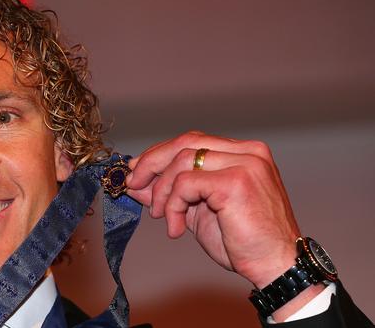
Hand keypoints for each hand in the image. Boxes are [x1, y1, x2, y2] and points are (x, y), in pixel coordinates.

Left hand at [125, 131, 299, 288]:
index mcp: (243, 153)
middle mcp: (248, 152)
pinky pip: (186, 183)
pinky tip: (175, 228)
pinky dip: (172, 205)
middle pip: (186, 142)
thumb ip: (173, 192)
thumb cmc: (244, 242)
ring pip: (183, 161)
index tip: (137, 171)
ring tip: (163, 217)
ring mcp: (244, 164)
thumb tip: (138, 182)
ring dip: (162, 191)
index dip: (160, 154)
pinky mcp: (235, 182)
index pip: (193, 141)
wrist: (275, 267)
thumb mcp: (199, 211)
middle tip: (133, 185)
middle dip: (152, 163)